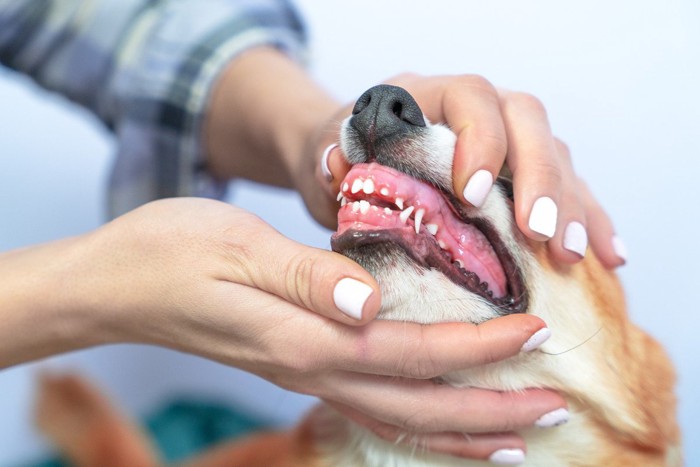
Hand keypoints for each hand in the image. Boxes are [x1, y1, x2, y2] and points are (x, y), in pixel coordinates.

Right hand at [61, 198, 564, 460]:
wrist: (115, 285)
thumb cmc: (168, 253)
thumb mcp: (235, 246)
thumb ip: (306, 278)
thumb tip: (370, 302)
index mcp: (302, 336)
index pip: (410, 351)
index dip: (477, 347)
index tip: (534, 332)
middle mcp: (309, 368)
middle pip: (415, 405)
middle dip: (489, 409)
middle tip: (556, 406)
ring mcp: (301, 374)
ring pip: (396, 420)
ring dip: (460, 431)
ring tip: (517, 436)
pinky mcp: (294, 365)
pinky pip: (368, 408)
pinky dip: (415, 423)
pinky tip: (439, 424)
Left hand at [307, 73, 624, 267]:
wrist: (347, 160)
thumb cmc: (338, 156)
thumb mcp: (324, 158)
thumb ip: (329, 160)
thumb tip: (337, 166)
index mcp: (426, 94)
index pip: (470, 96)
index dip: (481, 139)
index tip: (471, 196)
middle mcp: (474, 110)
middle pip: (527, 121)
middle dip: (540, 178)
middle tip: (540, 234)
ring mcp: (504, 140)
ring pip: (556, 155)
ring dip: (571, 206)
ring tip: (571, 257)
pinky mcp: (520, 176)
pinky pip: (567, 189)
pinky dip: (589, 221)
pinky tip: (606, 258)